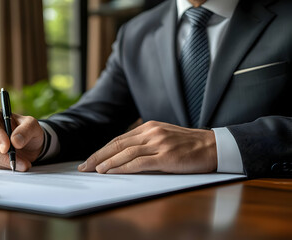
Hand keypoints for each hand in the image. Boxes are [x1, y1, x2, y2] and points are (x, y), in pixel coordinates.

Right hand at [0, 106, 43, 170]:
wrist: (29, 143)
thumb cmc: (28, 130)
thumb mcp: (32, 125)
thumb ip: (26, 130)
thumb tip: (15, 141)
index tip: (7, 148)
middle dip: (3, 155)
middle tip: (21, 161)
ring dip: (7, 162)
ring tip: (24, 163)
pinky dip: (6, 165)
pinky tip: (17, 163)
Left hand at [78, 121, 216, 173]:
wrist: (214, 146)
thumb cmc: (189, 145)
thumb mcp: (164, 137)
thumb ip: (146, 142)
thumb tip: (125, 155)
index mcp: (149, 127)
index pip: (119, 139)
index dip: (102, 150)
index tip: (91, 159)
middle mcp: (151, 132)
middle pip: (117, 144)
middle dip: (98, 156)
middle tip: (84, 166)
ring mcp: (158, 143)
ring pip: (125, 153)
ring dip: (107, 162)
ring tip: (94, 170)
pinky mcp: (166, 156)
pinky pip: (138, 162)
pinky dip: (122, 167)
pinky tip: (112, 172)